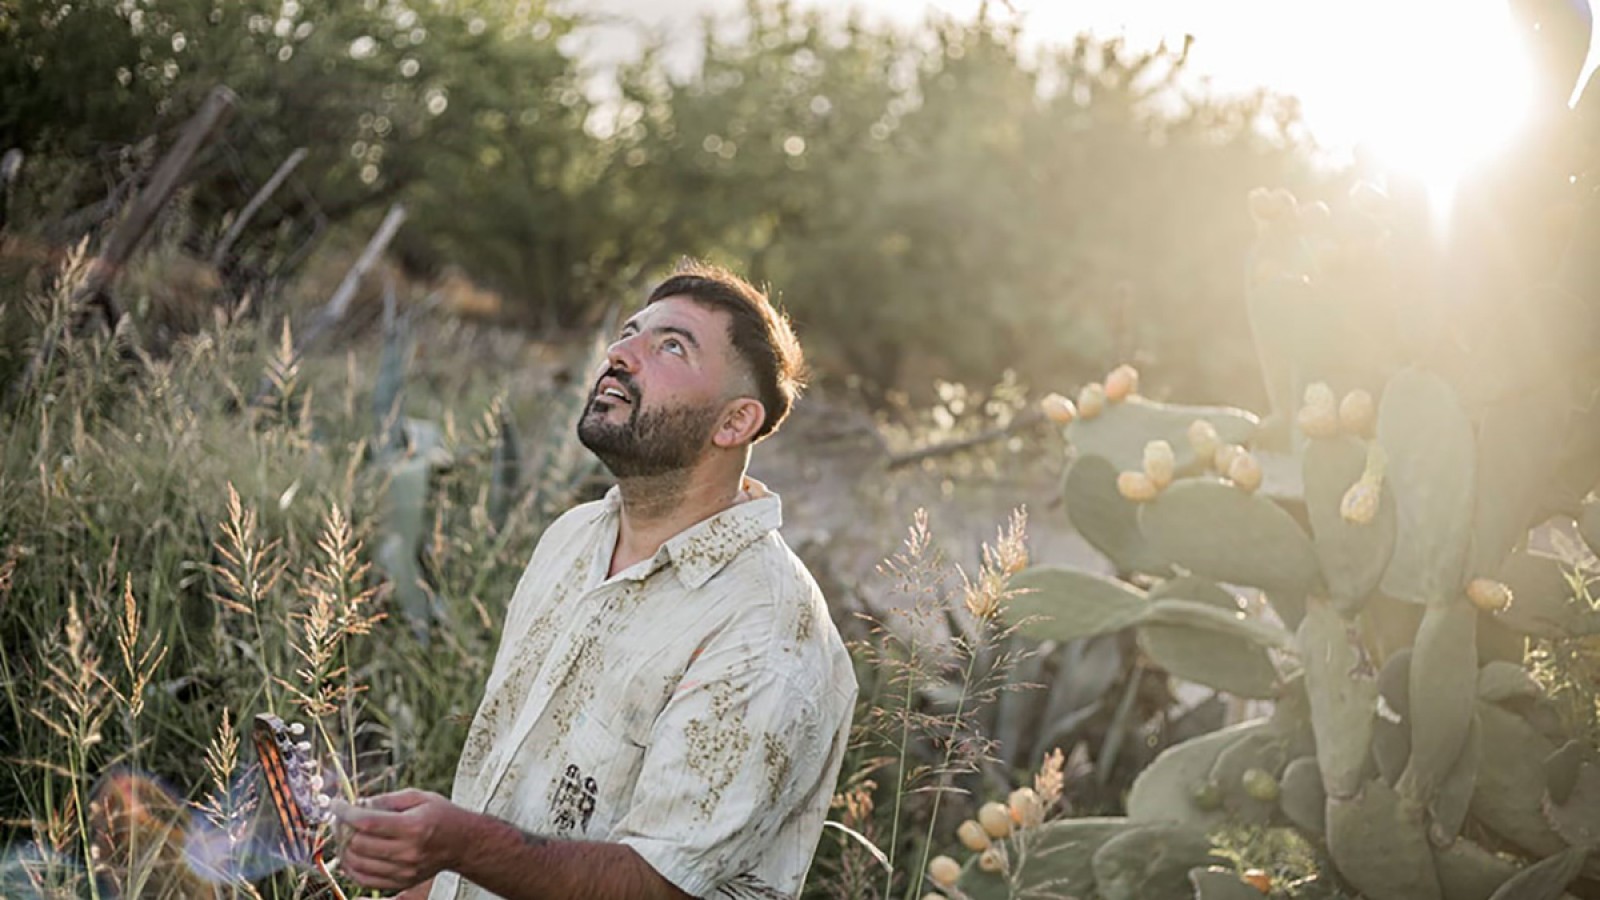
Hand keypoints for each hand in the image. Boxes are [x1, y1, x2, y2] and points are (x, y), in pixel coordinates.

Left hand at [330, 790, 465, 891]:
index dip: (345, 813)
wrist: (463, 844)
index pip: (367, 822)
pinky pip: (364, 880)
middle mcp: (408, 852)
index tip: (336, 805)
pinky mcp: (401, 882)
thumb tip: (358, 804)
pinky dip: (350, 868)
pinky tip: (349, 855)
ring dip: (343, 848)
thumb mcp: (419, 797)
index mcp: (413, 827)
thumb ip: (388, 799)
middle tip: (340, 819)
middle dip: (342, 829)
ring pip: (357, 864)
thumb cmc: (441, 815)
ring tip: (344, 835)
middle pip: (359, 844)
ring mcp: (404, 871)